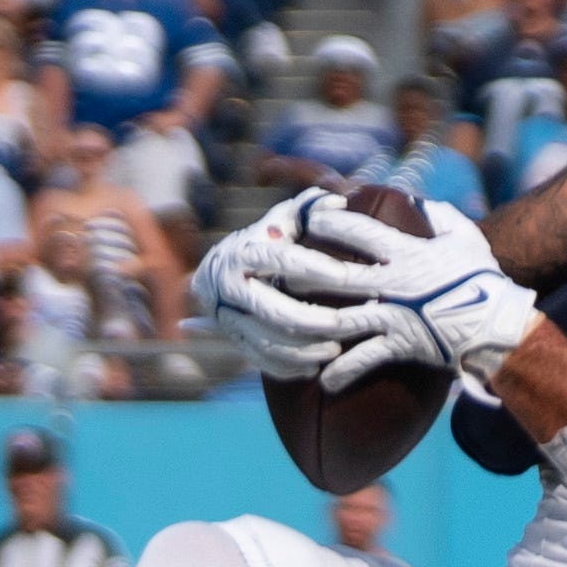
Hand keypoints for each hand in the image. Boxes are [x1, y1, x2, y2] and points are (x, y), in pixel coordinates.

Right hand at [190, 192, 338, 377]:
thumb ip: (307, 211)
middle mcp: (230, 286)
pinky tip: (316, 366)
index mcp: (245, 252)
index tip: (348, 277)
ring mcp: (228, 317)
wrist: (219, 273)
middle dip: (315, 321)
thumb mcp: (280, 222)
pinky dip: (289, 366)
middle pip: (274, 311)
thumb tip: (339, 200)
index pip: (282, 260)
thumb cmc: (264, 243)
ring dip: (306, 349)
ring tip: (337, 349)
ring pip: (268, 341)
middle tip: (347, 324)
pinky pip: (261, 360)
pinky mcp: (233, 341)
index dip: (315, 269)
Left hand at [262, 195, 543, 388]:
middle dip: (302, 271)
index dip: (327, 222)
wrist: (500, 325)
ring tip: (286, 322)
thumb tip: (418, 202)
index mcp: (405, 252)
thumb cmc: (485, 279)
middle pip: (335, 275)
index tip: (307, 219)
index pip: (356, 231)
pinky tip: (322, 379)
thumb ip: (439, 215)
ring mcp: (394, 317)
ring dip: (310, 321)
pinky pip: (364, 360)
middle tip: (278, 269)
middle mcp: (392, 283)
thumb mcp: (465, 237)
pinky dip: (341, 371)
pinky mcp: (400, 346)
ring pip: (340, 319)